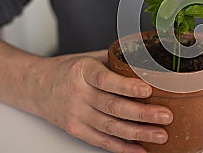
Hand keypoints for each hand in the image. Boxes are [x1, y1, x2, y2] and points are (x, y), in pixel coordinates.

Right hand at [33, 50, 172, 152]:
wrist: (37, 86)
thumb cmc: (69, 70)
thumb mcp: (90, 58)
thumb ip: (115, 60)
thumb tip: (148, 60)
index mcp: (83, 71)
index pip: (105, 79)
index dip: (126, 86)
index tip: (147, 89)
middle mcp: (78, 94)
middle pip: (112, 107)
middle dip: (142, 113)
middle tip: (165, 115)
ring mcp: (76, 114)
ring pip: (110, 127)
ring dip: (138, 133)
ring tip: (160, 134)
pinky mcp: (76, 130)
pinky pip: (101, 141)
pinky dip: (122, 147)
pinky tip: (140, 149)